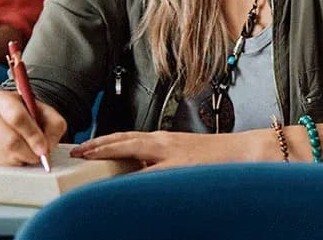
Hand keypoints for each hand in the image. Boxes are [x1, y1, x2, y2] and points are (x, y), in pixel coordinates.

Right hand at [0, 90, 67, 166]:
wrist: (8, 116)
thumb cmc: (27, 114)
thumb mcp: (45, 112)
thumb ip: (54, 125)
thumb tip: (48, 146)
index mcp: (2, 99)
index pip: (17, 118)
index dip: (33, 135)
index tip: (44, 148)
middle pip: (9, 141)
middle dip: (29, 152)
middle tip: (40, 155)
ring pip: (6, 154)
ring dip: (23, 158)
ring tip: (29, 150)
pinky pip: (0, 163)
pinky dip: (14, 162)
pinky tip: (18, 153)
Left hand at [70, 130, 265, 170]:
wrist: (245, 152)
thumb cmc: (216, 158)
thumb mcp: (183, 157)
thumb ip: (160, 163)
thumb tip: (140, 175)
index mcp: (163, 141)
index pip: (127, 139)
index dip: (104, 142)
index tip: (85, 147)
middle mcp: (164, 143)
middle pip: (124, 140)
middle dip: (99, 145)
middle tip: (77, 150)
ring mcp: (172, 154)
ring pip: (133, 151)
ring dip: (109, 153)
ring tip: (89, 157)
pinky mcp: (181, 167)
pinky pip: (151, 173)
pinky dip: (133, 177)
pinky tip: (121, 182)